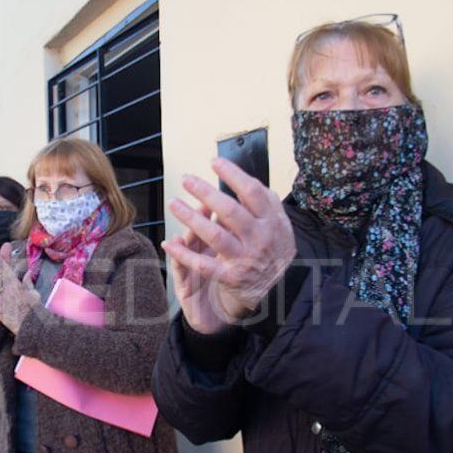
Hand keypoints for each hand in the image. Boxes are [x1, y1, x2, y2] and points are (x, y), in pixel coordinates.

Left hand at [0, 245, 39, 333]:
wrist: (31, 326)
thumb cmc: (33, 311)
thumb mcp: (34, 295)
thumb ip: (29, 283)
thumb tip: (28, 272)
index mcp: (19, 286)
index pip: (8, 271)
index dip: (1, 262)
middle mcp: (11, 290)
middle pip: (1, 274)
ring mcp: (4, 298)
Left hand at [161, 158, 295, 333]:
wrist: (283, 290)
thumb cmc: (275, 251)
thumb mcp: (280, 225)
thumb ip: (267, 203)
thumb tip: (247, 180)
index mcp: (272, 222)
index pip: (252, 192)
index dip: (232, 174)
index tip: (214, 162)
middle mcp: (259, 239)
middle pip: (230, 210)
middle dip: (205, 192)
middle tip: (186, 179)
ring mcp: (245, 258)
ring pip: (215, 235)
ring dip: (191, 218)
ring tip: (174, 203)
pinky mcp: (231, 277)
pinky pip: (204, 265)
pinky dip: (184, 254)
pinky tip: (169, 243)